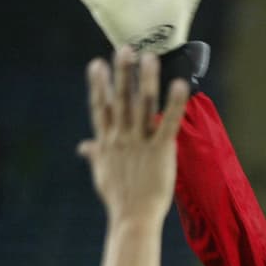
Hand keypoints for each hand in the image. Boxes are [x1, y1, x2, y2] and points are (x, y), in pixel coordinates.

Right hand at [78, 46, 189, 225]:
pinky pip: (169, 122)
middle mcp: (121, 138)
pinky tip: (181, 85)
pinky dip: (175, 103)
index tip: (96, 63)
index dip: (98, 85)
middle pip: (121, 98)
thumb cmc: (119, 199)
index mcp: (107, 142)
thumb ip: (96, 155)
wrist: (133, 218)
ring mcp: (140, 143)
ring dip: (146, 79)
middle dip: (123, 72)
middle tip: (125, 48)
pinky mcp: (160, 151)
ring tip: (150, 57)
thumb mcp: (102, 174)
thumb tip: (84, 146)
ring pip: (143, 105)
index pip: (100, 107)